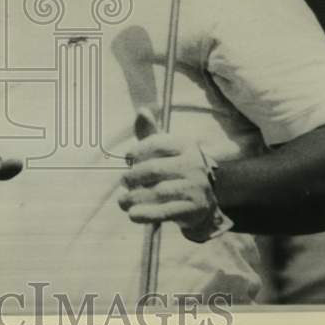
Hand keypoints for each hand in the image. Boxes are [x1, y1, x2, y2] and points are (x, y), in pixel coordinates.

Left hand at [117, 112, 226, 241]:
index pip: (156, 145)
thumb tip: (142, 111)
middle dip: (133, 177)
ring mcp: (196, 187)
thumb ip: (150, 133)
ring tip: (123, 201)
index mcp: (186, 145)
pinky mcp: (194, 209)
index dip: (137, 152)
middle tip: (124, 182)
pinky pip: (164, 212)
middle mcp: (194, 164)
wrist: (202, 203)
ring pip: (157, 192)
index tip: (127, 159)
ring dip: (134, 197)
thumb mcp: (165, 151)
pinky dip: (145, 214)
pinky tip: (132, 214)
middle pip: (153, 169)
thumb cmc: (175, 171)